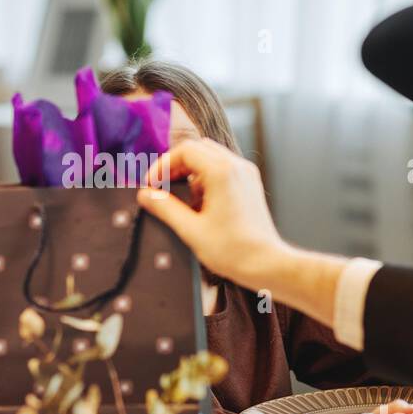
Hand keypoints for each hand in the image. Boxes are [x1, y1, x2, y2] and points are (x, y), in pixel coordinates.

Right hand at [137, 138, 287, 290]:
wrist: (267, 264)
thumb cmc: (233, 250)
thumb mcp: (191, 230)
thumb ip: (165, 208)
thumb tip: (146, 195)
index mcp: (222, 172)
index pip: (185, 151)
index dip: (163, 165)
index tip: (152, 185)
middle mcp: (237, 166)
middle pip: (198, 149)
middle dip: (176, 166)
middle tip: (161, 188)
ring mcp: (246, 174)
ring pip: (210, 157)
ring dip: (190, 172)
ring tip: (180, 199)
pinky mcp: (250, 184)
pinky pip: (223, 169)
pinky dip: (206, 178)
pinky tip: (199, 203)